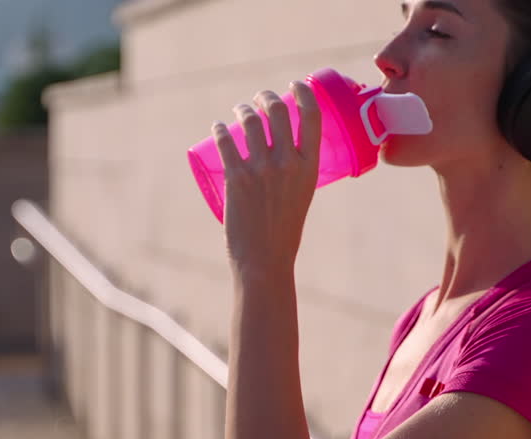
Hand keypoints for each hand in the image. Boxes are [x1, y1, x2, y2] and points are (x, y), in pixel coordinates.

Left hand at [212, 81, 321, 278]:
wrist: (265, 260)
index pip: (312, 116)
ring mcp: (261, 169)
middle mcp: (288, 163)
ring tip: (239, 111)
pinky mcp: (236, 178)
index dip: (304, 93)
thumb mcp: (302, 196)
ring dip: (242, 110)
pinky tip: (218, 127)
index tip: (295, 85)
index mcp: (310, 167)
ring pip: (250, 121)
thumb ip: (296, 173)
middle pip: (278, 111)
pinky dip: (220, 129)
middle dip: (266, 97)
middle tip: (259, 99)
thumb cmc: (284, 232)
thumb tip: (284, 155)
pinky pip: (226, 141)